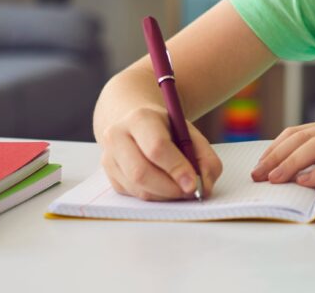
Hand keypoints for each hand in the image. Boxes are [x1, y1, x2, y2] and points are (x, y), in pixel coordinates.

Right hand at [98, 104, 222, 200]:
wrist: (135, 124)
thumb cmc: (166, 129)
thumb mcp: (189, 133)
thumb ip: (205, 157)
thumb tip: (205, 186)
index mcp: (140, 118)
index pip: (156, 147)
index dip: (176, 168)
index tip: (193, 183)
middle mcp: (118, 136)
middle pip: (141, 172)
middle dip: (170, 188)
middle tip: (190, 192)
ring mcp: (109, 158)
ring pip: (137, 188)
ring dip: (164, 195)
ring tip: (181, 189)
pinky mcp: (110, 177)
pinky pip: (134, 195)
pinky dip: (155, 196)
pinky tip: (166, 188)